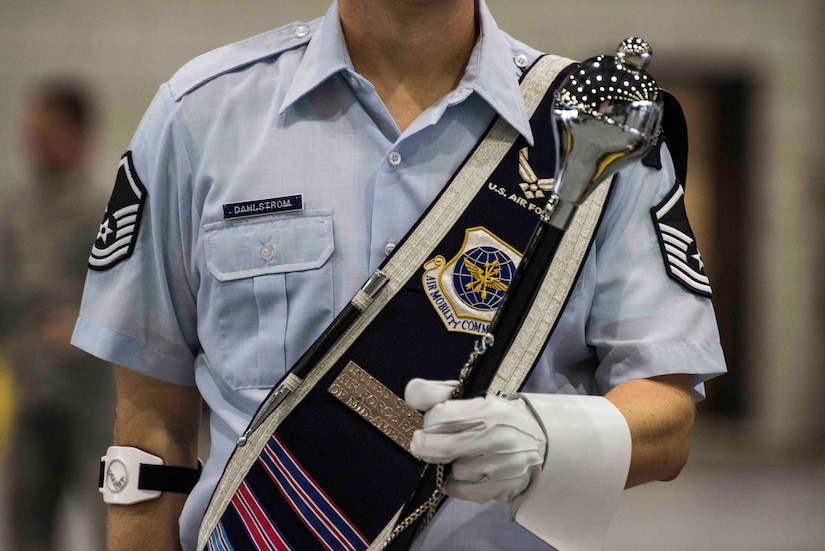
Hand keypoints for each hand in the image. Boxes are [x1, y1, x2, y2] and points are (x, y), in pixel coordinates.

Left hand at [405, 379, 546, 506]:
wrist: (536, 440)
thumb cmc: (492, 417)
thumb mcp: (469, 397)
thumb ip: (436, 393)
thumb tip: (410, 392)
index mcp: (487, 409)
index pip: (441, 415)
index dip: (430, 420)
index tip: (431, 421)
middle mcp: (497, 436)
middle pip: (443, 448)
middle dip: (425, 447)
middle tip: (422, 444)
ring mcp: (502, 464)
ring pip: (454, 471)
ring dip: (448, 466)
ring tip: (458, 456)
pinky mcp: (503, 486)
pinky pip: (463, 491)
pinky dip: (456, 484)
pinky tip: (464, 474)